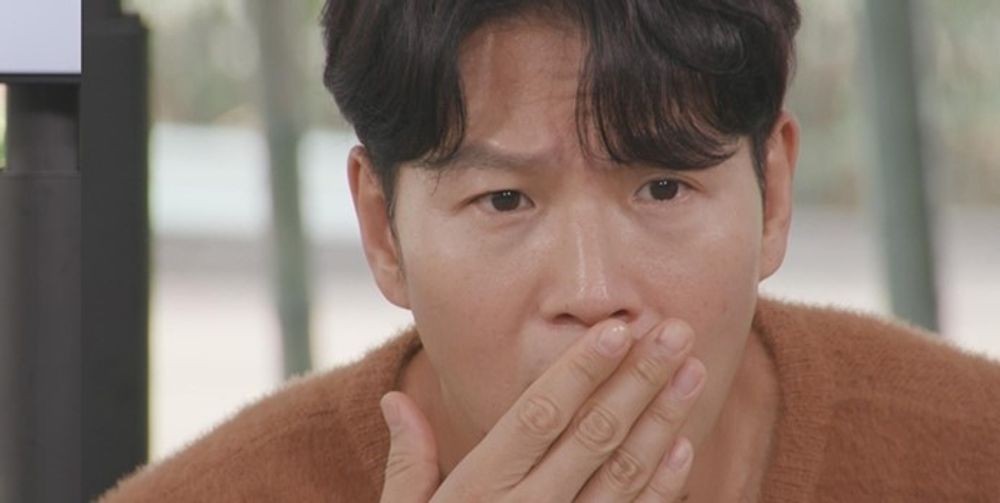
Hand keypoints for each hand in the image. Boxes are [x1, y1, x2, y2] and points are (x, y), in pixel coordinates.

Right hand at [378, 319, 706, 501]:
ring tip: (694, 373)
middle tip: (677, 332)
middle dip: (640, 380)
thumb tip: (394, 400)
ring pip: (624, 474)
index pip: (541, 415)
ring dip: (663, 421)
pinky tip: (684, 446)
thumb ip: (408, 463)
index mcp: (480, 489)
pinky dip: (663, 485)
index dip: (583, 370)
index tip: (620, 328)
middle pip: (594, 435)